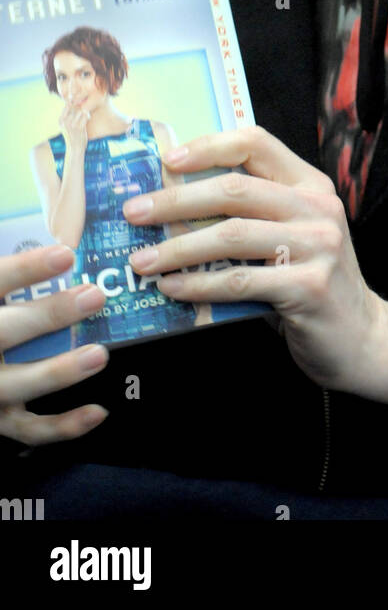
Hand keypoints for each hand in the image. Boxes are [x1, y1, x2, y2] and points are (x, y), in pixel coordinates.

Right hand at [0, 246, 108, 445]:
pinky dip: (65, 425)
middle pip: (7, 331)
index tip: (66, 254)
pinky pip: (31, 429)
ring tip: (99, 354)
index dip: (27, 269)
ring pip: (19, 384)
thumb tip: (64, 238)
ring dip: (60, 371)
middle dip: (51, 315)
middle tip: (95, 296)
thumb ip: (15, 272)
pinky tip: (99, 411)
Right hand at [59, 100, 89, 153]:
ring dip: (85, 112)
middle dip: (81, 107)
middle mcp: (65, 122)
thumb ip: (69, 114)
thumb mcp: (66, 124)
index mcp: (61, 120)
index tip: (78, 104)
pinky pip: (85, 116)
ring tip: (85, 116)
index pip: (67, 104)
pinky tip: (87, 119)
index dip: (74, 102)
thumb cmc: (72, 134)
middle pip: (75, 106)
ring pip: (81, 110)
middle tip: (83, 111)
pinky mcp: (79, 128)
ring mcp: (72, 125)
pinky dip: (87, 116)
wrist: (75, 148)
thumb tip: (72, 101)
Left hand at [122, 126, 387, 402]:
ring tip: (142, 260)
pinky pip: (240, 282)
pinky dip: (198, 285)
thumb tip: (172, 206)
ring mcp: (318, 245)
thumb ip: (250, 216)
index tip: (166, 161)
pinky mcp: (310, 287)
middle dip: (175, 200)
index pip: (255, 143)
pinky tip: (172, 288)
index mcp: (310, 184)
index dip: (208, 147)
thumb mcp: (291, 236)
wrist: (364, 339)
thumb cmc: (312, 283)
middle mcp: (317, 207)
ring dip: (178, 247)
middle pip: (234, 189)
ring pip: (232, 235)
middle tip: (134, 214)